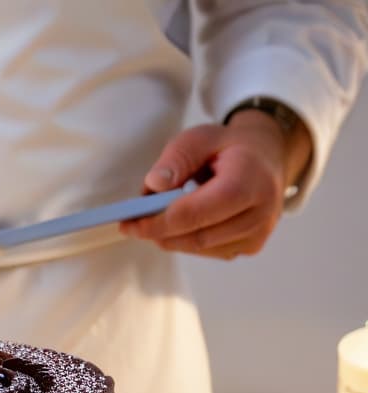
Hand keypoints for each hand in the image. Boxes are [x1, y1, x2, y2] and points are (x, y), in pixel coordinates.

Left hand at [120, 110, 307, 259]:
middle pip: (197, 236)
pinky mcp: (252, 245)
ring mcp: (259, 233)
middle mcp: (261, 212)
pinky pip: (209, 251)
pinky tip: (181, 223)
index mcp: (249, 180)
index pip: (196, 213)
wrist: (267, 158)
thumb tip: (153, 186)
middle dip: (159, 233)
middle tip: (131, 226)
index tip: (128, 224)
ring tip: (155, 218)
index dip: (158, 222)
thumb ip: (175, 159)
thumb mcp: (199, 137)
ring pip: (200, 248)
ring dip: (171, 237)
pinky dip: (188, 240)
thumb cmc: (228, 147)